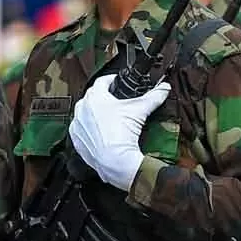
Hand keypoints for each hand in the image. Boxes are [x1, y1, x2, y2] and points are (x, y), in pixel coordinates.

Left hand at [71, 73, 166, 190]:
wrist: (114, 161)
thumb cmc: (122, 134)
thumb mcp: (140, 110)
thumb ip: (153, 96)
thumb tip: (164, 88)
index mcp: (95, 97)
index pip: (102, 81)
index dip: (112, 80)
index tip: (117, 83)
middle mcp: (82, 109)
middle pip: (92, 96)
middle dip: (103, 97)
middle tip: (116, 101)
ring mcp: (77, 125)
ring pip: (85, 113)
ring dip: (94, 113)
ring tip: (108, 118)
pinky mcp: (76, 141)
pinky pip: (81, 130)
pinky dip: (89, 129)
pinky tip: (101, 133)